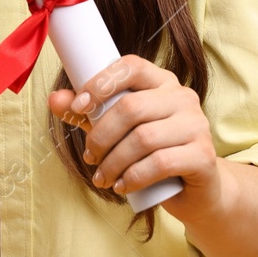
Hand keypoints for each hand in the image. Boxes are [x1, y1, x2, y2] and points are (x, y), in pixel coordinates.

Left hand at [47, 54, 225, 222]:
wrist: (196, 189)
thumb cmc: (154, 153)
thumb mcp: (119, 131)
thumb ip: (90, 114)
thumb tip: (54, 99)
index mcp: (162, 82)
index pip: (130, 67)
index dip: (100, 84)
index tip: (79, 107)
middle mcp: (183, 97)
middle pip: (131, 107)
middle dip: (101, 135)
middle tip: (89, 157)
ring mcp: (197, 125)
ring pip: (143, 138)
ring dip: (113, 162)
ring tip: (102, 177)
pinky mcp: (203, 155)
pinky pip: (160, 163)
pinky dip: (133, 177)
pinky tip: (122, 187)